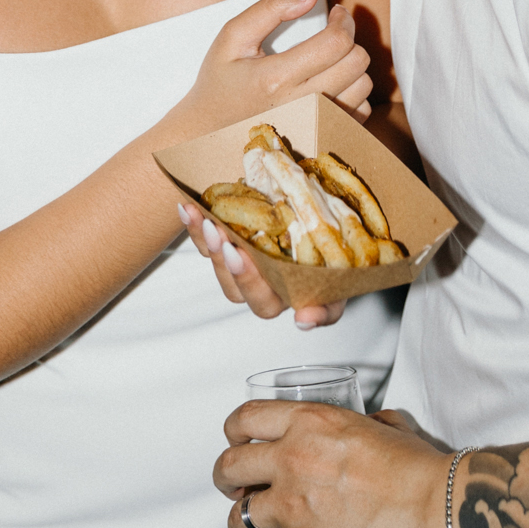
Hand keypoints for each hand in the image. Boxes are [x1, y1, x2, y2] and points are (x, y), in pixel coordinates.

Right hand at [174, 0, 372, 139]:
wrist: (208, 135)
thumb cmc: (219, 84)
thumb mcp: (232, 38)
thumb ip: (271, 7)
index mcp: (276, 79)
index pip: (336, 42)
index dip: (343, 20)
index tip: (336, 13)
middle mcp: (302, 107)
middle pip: (356, 63)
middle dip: (349, 39)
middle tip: (332, 33)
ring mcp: (316, 127)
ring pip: (363, 87)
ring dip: (352, 66)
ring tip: (328, 60)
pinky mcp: (325, 139)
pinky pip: (361, 111)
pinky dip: (352, 92)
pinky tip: (330, 84)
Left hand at [177, 202, 347, 328]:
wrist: (326, 222)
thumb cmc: (336, 261)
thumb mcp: (340, 286)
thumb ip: (327, 308)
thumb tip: (305, 319)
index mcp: (283, 297)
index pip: (262, 301)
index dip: (250, 282)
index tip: (242, 255)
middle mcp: (259, 283)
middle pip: (233, 285)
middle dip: (224, 260)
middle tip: (222, 236)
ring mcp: (242, 261)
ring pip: (217, 263)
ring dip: (206, 243)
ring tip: (204, 220)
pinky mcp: (229, 241)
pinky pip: (206, 240)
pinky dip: (194, 225)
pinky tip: (188, 208)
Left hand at [213, 403, 449, 527]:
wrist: (434, 510)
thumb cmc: (419, 471)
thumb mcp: (387, 425)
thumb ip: (367, 422)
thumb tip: (372, 424)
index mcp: (309, 423)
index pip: (247, 417)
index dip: (234, 434)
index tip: (237, 446)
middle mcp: (292, 458)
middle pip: (228, 468)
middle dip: (226, 484)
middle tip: (236, 493)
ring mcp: (292, 503)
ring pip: (240, 520)